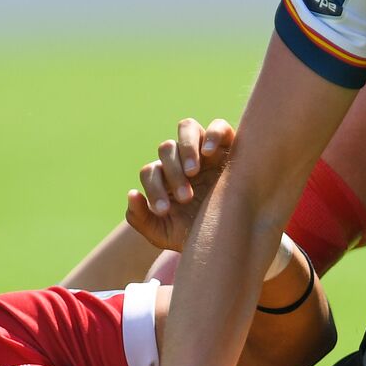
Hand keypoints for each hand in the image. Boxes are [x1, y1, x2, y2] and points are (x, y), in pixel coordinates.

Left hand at [126, 117, 234, 251]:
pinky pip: (219, 126)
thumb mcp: (164, 234)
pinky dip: (212, 134)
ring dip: (186, 149)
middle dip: (173, 173)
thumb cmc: (196, 235)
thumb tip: (132, 193)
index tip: (164, 210)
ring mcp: (207, 151)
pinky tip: (209, 154)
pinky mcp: (230, 147)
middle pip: (166, 148)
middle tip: (186, 198)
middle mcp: (184, 160)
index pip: (150, 171)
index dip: (153, 188)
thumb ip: (140, 218)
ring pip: (187, 128)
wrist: (232, 239)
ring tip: (193, 172)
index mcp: (166, 178)